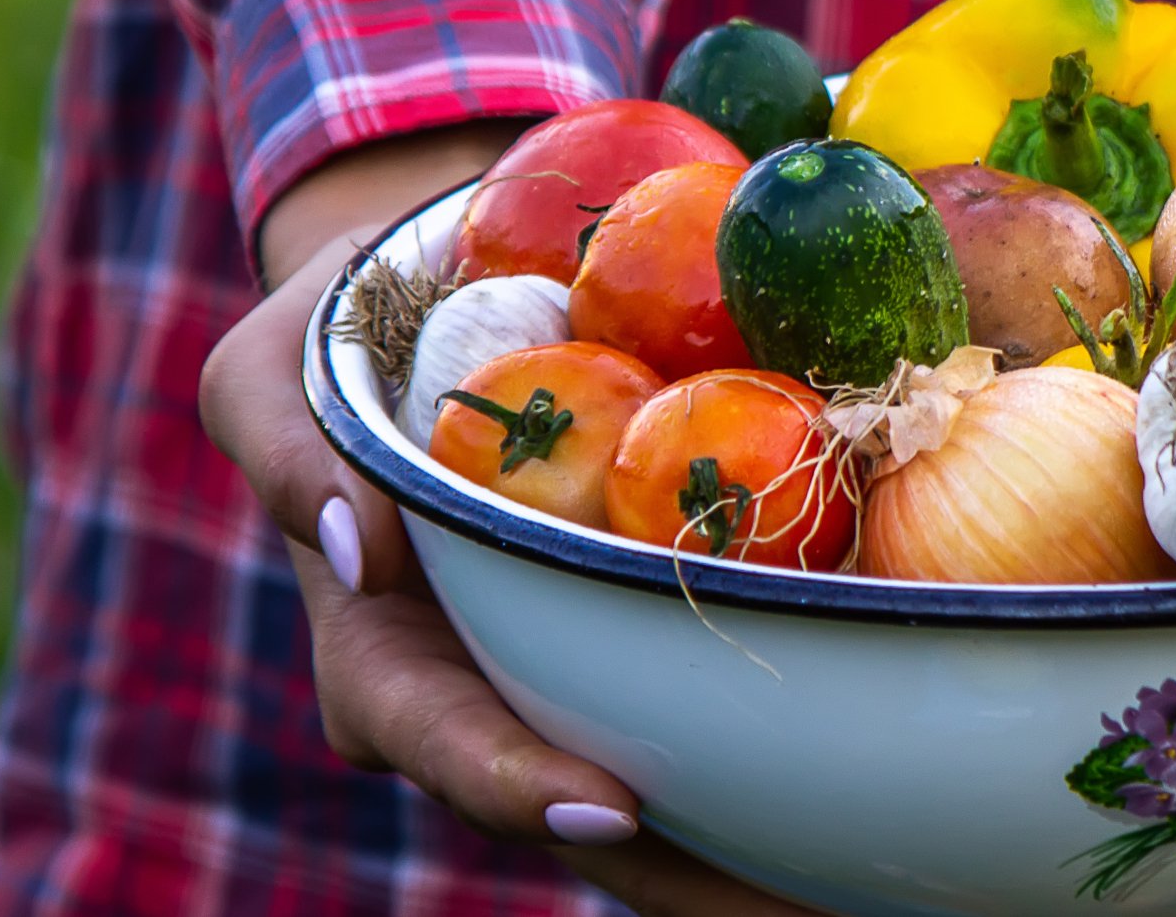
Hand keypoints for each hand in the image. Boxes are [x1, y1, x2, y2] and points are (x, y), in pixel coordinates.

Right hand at [200, 125, 816, 915]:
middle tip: (808, 911)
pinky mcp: (648, 654)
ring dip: (767, 863)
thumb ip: (288, 449)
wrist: (427, 319)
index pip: (445, 745)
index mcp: (387, 664)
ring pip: (670, 804)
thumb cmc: (338, 343)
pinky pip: (722, 725)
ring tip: (883, 893)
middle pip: (579, 817)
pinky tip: (900, 812)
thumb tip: (353, 544)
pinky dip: (803, 771)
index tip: (610, 807)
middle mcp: (485, 702)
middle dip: (690, 885)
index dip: (517, 785)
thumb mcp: (274, 374)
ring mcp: (570, 688)